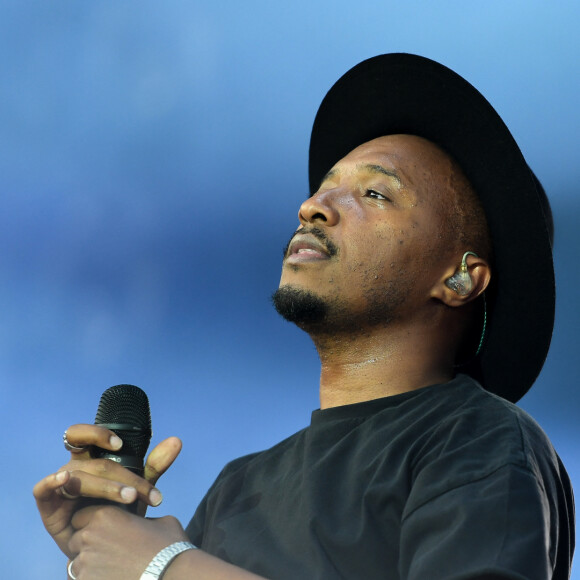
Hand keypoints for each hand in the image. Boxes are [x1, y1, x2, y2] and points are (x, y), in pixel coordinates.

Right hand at [33, 423, 181, 557]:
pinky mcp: (47, 504)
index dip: (98, 434)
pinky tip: (64, 479)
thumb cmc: (118, 512)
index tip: (120, 445)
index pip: (86, 435)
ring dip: (106, 487)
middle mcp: (74, 467)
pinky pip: (43, 488)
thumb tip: (177, 441)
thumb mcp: (137, 487)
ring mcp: (60, 485)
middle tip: (142, 492)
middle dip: (122, 477)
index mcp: (92, 459)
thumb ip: (155, 466)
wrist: (105, 548)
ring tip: (130, 498)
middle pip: (95, 463)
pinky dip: (51, 482)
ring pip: (79, 477)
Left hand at [67, 505, 188, 579]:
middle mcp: (90, 536)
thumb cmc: (168, 547)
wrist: (171, 575)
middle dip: (86, 546)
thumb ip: (141, 520)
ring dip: (87, 566)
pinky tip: (111, 577)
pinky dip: (92, 579)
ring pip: (74, 564)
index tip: (102, 532)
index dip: (90, 523)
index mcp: (105, 515)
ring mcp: (85, 563)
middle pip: (75, 540)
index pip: (81, 516)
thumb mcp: (158, 522)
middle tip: (106, 553)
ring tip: (111, 569)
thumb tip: (140, 525)